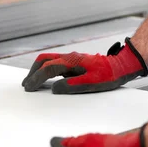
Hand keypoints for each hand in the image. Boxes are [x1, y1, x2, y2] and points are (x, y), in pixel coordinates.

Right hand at [22, 38, 147, 93]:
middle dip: (32, 72)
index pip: (47, 69)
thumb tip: (54, 88)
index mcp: (71, 62)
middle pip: (44, 60)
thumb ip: (71, 86)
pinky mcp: (75, 61)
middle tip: (26, 84)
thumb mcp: (91, 84)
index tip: (28, 87)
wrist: (121, 65)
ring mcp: (71, 58)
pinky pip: (55, 62)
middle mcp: (69, 58)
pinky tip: (46, 77)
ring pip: (49, 59)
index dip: (36, 78)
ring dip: (38, 69)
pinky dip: (46, 68)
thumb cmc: (109, 75)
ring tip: (32, 80)